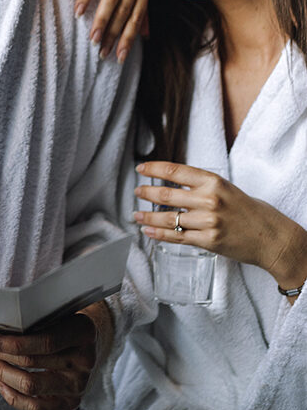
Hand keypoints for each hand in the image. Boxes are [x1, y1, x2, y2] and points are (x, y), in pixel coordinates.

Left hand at [0, 305, 106, 409]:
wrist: (93, 341)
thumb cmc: (66, 322)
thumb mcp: (58, 311)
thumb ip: (34, 318)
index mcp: (82, 332)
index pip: (44, 341)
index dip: (11, 342)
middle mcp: (84, 360)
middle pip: (32, 363)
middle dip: (1, 354)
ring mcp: (80, 385)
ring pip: (31, 387)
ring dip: (3, 374)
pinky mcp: (72, 402)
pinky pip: (37, 408)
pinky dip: (13, 397)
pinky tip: (1, 384)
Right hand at [72, 0, 151, 62]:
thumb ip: (140, 3)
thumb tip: (147, 35)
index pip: (138, 14)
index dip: (129, 37)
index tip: (119, 57)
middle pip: (126, 9)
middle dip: (114, 34)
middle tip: (102, 52)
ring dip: (102, 20)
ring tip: (92, 38)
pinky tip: (78, 12)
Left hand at [134, 162, 306, 294]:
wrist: (273, 238)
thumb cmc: (248, 211)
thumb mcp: (225, 188)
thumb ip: (200, 185)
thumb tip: (170, 181)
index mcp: (213, 181)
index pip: (174, 171)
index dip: (153, 169)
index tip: (140, 169)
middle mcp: (209, 200)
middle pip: (166, 195)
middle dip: (146, 193)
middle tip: (137, 192)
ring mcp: (208, 222)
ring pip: (167, 218)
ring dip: (147, 217)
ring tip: (136, 215)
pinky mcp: (209, 241)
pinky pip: (177, 237)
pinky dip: (158, 234)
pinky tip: (148, 231)